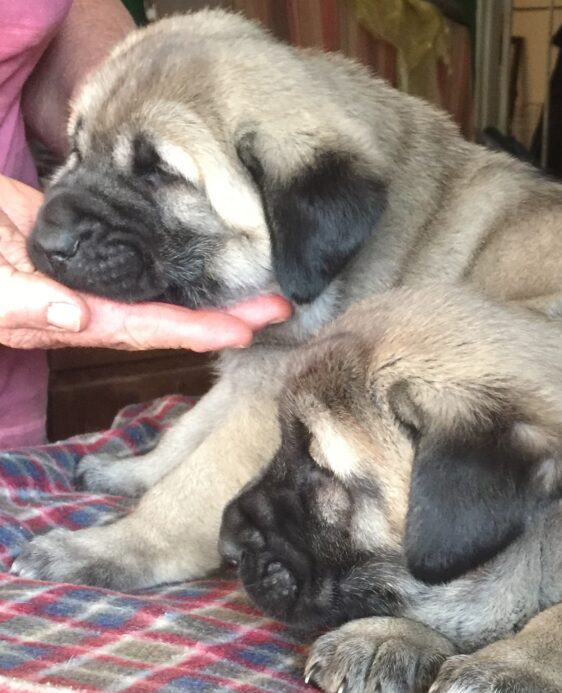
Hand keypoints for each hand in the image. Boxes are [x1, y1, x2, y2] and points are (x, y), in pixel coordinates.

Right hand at [0, 175, 290, 350]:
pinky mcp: (79, 239)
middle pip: (168, 311)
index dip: (196, 330)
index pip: (146, 327)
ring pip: (158, 282)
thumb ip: (22, 303)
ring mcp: (87, 273)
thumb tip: (76, 317)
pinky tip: (203, 245)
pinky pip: (134, 250)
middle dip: (224, 312)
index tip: (246, 329)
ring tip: (258, 277)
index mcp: (69, 318)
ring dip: (207, 282)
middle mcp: (88, 303)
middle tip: (281, 303)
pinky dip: (171, 251)